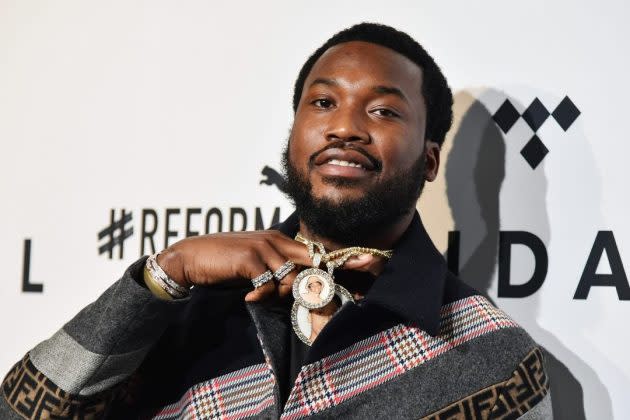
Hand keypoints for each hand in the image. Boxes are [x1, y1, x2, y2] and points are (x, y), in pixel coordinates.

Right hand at [157, 230, 387, 301]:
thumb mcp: (254, 266)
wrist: (191, 257)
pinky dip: (262, 294)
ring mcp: (264, 246)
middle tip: (349, 288)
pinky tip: (249, 296)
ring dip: (282, 292)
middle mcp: (275, 240)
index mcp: (279, 241)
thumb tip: (296, 288)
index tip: (366, 263)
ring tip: (260, 295)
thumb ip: (276, 272)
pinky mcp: (250, 257)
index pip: (314, 251)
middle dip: (332, 275)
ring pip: (292, 276)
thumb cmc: (224, 263)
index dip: (341, 258)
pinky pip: (269, 282)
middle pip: (312, 259)